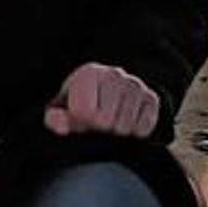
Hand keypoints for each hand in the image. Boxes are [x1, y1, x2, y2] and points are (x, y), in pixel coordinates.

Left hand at [44, 62, 160, 138]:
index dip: (82, 122)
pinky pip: (143, 128)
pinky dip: (134, 132)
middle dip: (101, 128)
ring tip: (112, 121)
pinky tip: (128, 123)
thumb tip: (58, 123)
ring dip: (117, 131)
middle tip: (99, 121)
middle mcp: (114, 74)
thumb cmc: (80, 107)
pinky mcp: (152, 98)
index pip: (85, 112)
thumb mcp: (63, 112)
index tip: (82, 117)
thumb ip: (55, 118)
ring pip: (125, 127)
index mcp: (89, 74)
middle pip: (107, 122)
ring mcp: (135, 85)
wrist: (110, 98)